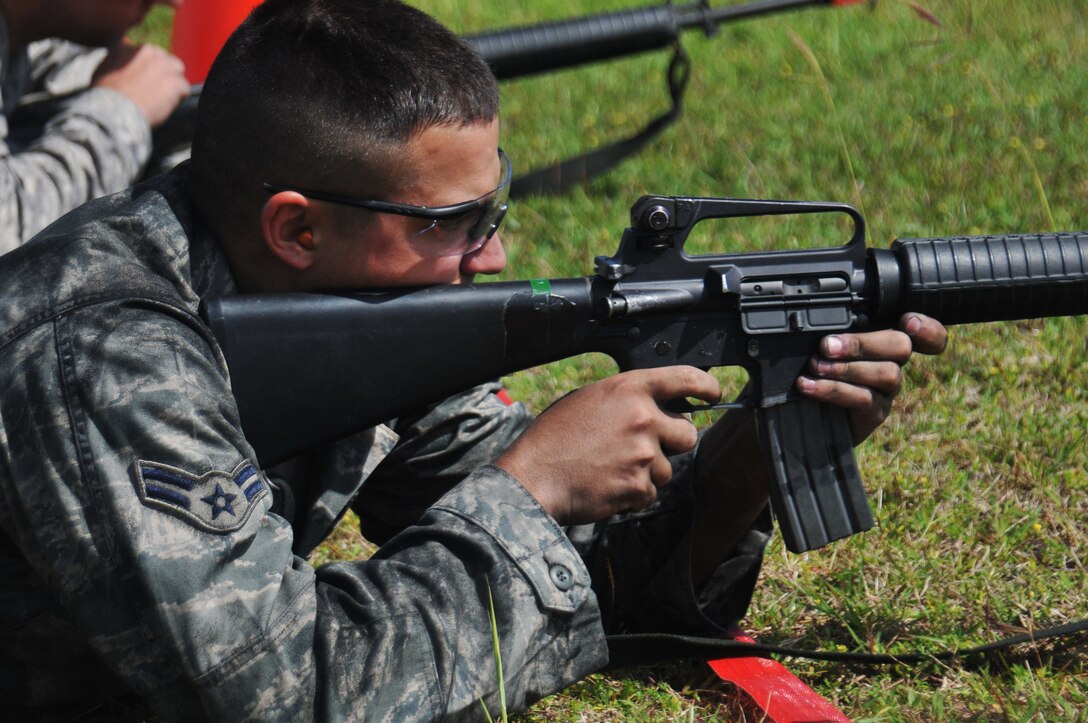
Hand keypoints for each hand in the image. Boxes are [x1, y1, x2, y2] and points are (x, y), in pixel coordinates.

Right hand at [92, 41, 188, 126]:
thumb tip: (125, 46)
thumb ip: (118, 56)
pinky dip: (178, 98)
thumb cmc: (105, 95)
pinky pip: (184, 88)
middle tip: (154, 91)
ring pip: (177, 72)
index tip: (144, 81)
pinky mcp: (176, 82)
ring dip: (173, 84)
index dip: (149, 69)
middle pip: (166, 60)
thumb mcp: (104, 68)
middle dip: (163, 74)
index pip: (149, 54)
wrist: (114, 110)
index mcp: (131, 47)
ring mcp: (164, 66)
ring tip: (161, 99)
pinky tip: (165, 106)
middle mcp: (149, 51)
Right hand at [496, 366, 720, 525]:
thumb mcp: (589, 399)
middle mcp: (643, 418)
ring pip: (667, 468)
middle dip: (673, 443)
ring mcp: (644, 455)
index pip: (686, 379)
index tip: (713, 394)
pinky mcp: (640, 487)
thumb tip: (652, 406)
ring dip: (647, 472)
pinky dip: (633, 493)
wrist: (535, 476)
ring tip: (611, 467)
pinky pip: (650, 492)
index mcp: (629, 389)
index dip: (707, 387)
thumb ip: (626, 399)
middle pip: (688, 434)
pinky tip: (607, 484)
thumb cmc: (555, 437)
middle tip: (645, 447)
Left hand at [797, 312, 947, 442]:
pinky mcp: (876, 413)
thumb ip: (832, 332)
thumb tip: (822, 325)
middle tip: (826, 346)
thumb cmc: (817, 369)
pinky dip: (834, 390)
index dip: (927, 327)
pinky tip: (810, 386)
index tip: (908, 321)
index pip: (922, 330)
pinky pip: (864, 398)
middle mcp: (892, 362)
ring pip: (886, 373)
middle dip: (862, 343)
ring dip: (845, 368)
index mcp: (882, 339)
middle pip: (901, 345)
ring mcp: (887, 389)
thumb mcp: (823, 346)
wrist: (808, 413)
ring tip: (814, 367)